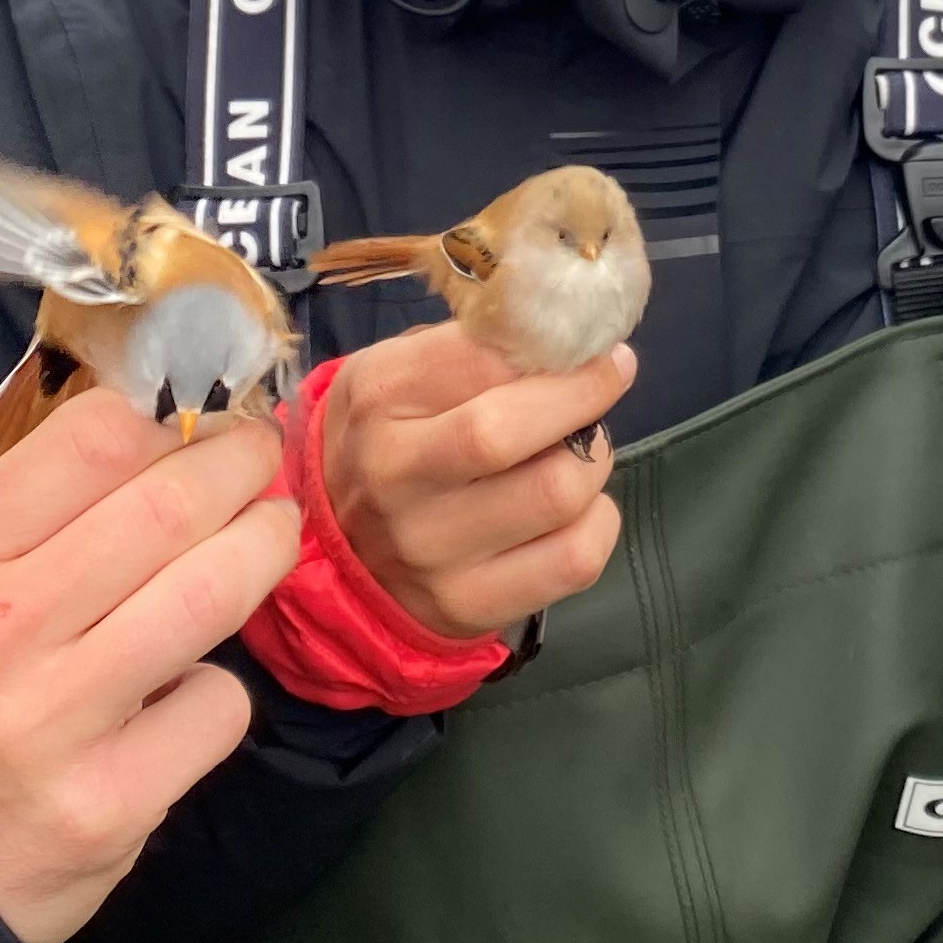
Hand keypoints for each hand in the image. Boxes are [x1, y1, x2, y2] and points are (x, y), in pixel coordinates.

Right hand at [0, 394, 301, 942]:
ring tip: (271, 534)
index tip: (208, 419)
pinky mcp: (108, 802)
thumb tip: (171, 426)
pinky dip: (223, 690)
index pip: (93, 438)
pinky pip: (217, 707)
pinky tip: (191, 693)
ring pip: (207, 597)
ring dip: (263, 549)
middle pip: (167, 509)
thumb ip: (42, 503)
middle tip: (263, 462)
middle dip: (241, 469)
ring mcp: (51, 721)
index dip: (174, 417)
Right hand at [323, 319, 630, 639]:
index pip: (480, 359)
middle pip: (510, 432)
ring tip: (579, 449)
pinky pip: (575, 559)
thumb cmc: (387, 438)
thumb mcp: (400, 373)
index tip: (596, 342)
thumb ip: (473, 350)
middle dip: (583, 397)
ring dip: (592, 460)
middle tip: (606, 380)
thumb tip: (572, 337)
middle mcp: (394, 477)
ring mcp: (429, 552)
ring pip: (557, 495)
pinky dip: (598, 522)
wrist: (336, 549)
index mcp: (379, 398)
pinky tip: (577, 509)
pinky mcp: (467, 606)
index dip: (555, 347)